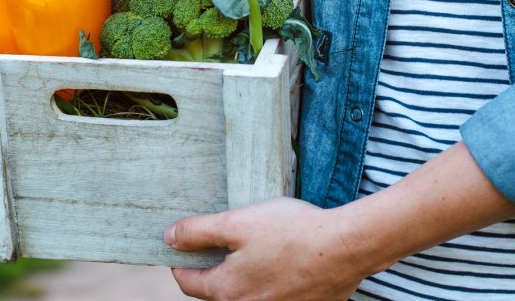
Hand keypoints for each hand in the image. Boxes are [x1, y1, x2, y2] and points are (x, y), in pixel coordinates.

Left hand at [163, 142, 514, 299]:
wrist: (346, 247)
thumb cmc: (292, 232)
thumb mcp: (237, 222)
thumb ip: (198, 231)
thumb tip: (169, 238)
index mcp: (226, 290)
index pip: (187, 282)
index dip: (181, 261)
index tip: (184, 245)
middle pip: (216, 292)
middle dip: (213, 269)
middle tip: (221, 242)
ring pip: (246, 296)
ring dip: (243, 276)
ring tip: (254, 249)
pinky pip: (275, 296)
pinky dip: (271, 281)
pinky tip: (282, 260)